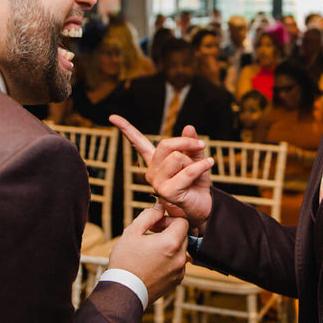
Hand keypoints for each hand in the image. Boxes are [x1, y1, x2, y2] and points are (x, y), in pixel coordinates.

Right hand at [107, 205, 188, 303]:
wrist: (124, 292)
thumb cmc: (125, 262)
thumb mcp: (132, 233)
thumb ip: (148, 216)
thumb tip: (160, 209)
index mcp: (171, 243)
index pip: (183, 221)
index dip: (169, 219)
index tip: (156, 225)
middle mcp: (180, 257)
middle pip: (183, 235)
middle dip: (170, 232)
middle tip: (152, 235)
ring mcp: (180, 270)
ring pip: (181, 249)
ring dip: (170, 246)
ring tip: (151, 250)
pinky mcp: (177, 280)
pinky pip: (178, 263)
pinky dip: (170, 259)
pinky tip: (153, 262)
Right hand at [109, 115, 214, 230]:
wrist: (203, 205)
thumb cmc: (196, 182)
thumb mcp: (196, 158)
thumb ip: (191, 144)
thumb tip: (188, 127)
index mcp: (155, 161)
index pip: (138, 143)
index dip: (126, 129)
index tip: (112, 117)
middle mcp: (152, 171)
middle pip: (165, 145)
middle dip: (186, 142)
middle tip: (201, 144)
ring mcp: (157, 183)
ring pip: (177, 157)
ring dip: (194, 162)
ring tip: (197, 171)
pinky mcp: (167, 192)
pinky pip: (188, 172)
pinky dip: (202, 166)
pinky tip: (210, 163)